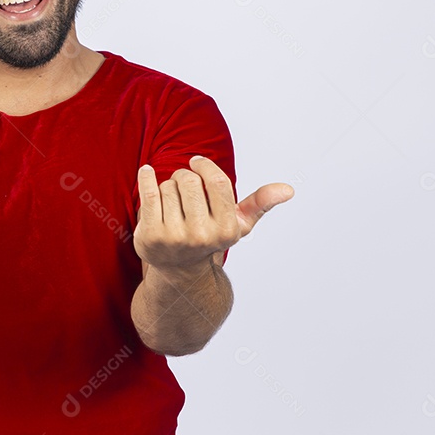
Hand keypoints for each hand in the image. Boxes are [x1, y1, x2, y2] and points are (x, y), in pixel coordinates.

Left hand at [133, 156, 293, 271]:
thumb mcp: (238, 224)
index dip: (205, 166)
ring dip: (167, 185)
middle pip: (190, 181)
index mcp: (226, 230)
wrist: (179, 271)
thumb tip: (288, 189)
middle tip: (183, 186)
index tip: (197, 163)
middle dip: (185, 176)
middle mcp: (201, 236)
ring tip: (171, 202)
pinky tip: (147, 172)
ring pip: (168, 186)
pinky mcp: (150, 236)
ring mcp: (174, 238)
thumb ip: (260, 204)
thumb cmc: (210, 238)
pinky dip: (146, 177)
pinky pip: (148, 193)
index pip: (218, 182)